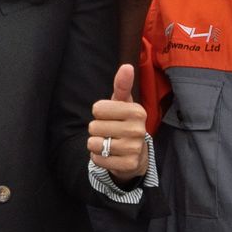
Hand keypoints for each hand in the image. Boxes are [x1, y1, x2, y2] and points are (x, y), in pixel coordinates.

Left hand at [89, 64, 150, 183]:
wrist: (136, 154)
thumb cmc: (125, 122)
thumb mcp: (122, 103)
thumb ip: (121, 85)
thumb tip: (126, 66)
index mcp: (137, 111)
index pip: (97, 108)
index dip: (99, 113)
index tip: (110, 117)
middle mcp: (138, 130)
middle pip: (94, 126)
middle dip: (97, 130)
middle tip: (110, 132)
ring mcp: (134, 148)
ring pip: (94, 144)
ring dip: (96, 145)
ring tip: (109, 143)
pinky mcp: (128, 165)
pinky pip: (97, 159)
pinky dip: (98, 157)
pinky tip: (110, 155)